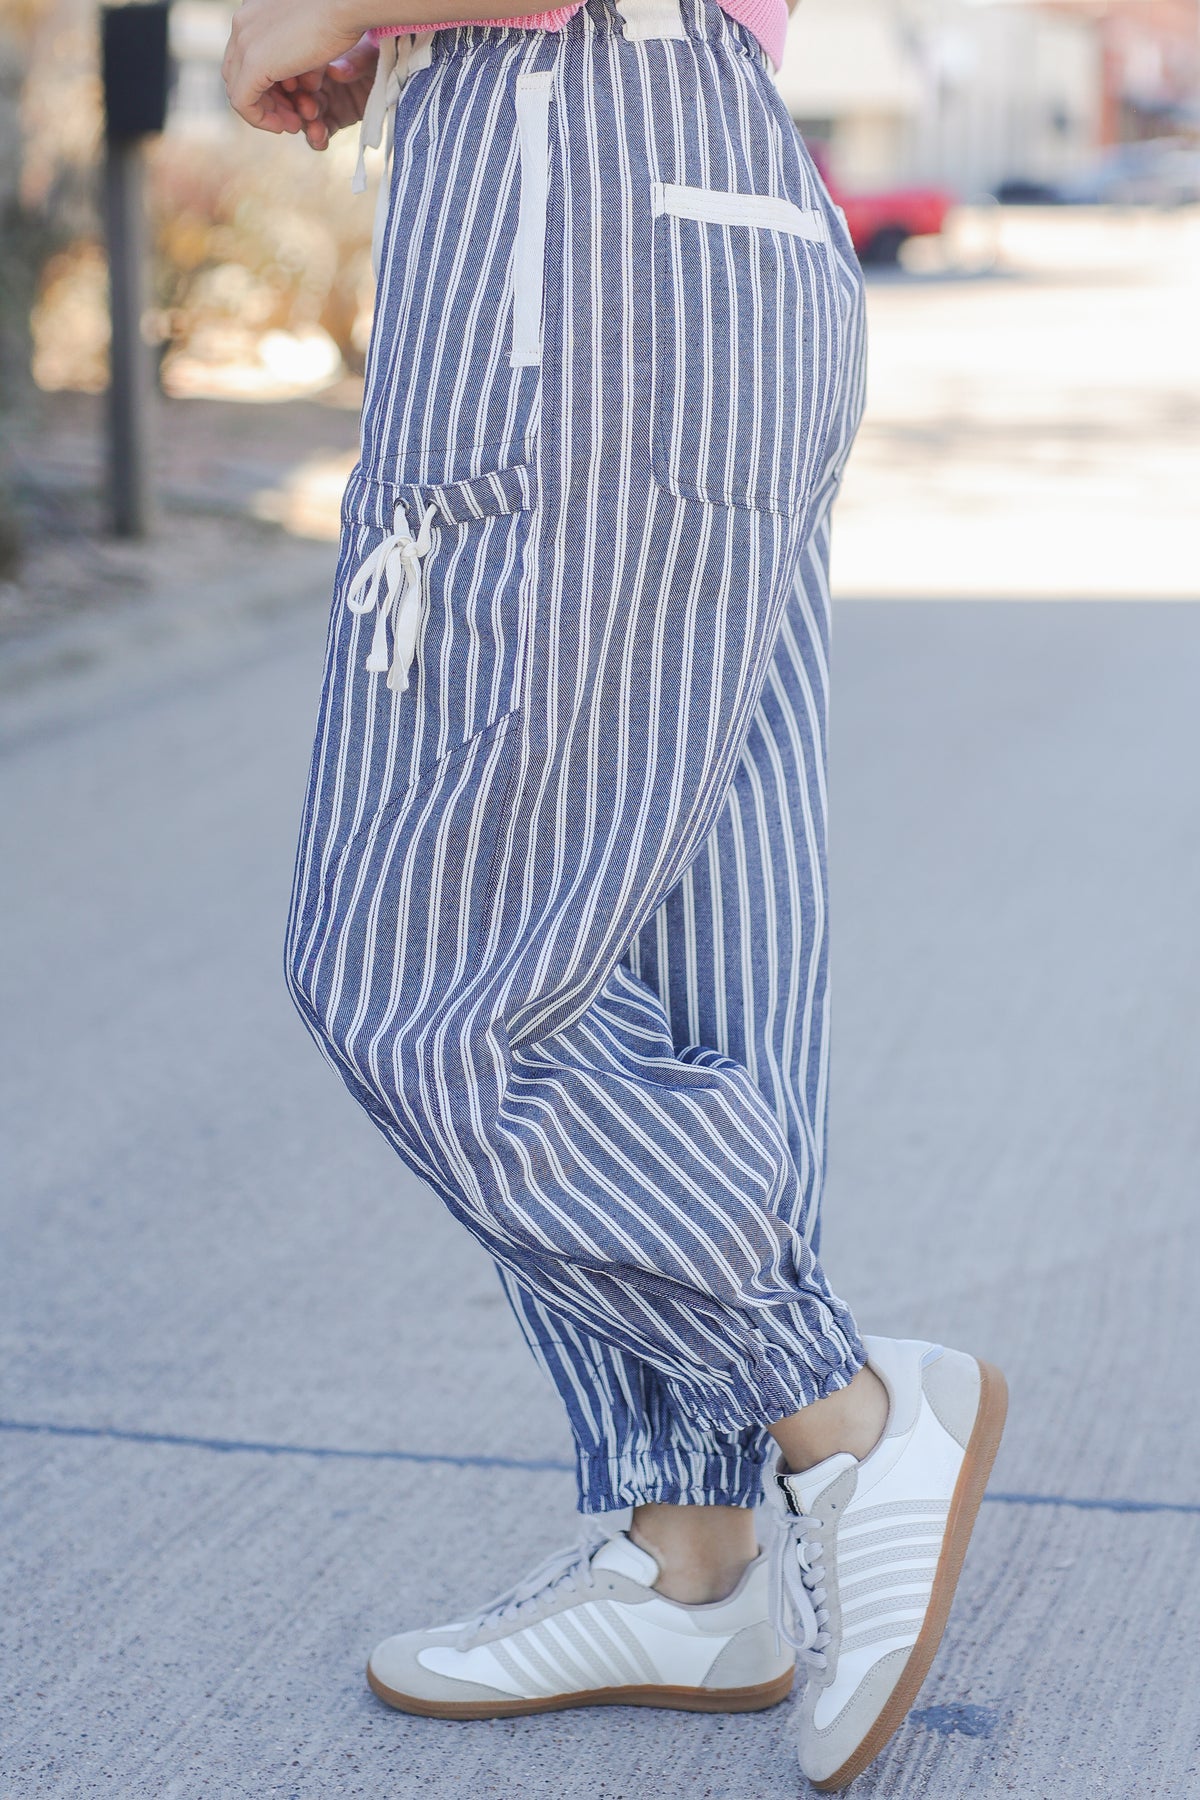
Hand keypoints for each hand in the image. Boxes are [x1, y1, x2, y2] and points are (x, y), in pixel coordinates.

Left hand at [222, 0, 366, 133]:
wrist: (345, 2)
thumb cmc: (339, 12)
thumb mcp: (311, 33)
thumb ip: (299, 54)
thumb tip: (304, 81)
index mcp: (253, 11)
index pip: (245, 55)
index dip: (268, 82)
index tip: (296, 96)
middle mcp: (242, 23)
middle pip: (238, 73)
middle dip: (265, 99)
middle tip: (293, 115)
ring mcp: (244, 42)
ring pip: (238, 89)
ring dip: (265, 112)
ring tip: (293, 123)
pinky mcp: (253, 63)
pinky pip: (243, 103)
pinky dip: (261, 119)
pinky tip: (286, 125)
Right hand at [273, 37, 379, 150]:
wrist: (399, 74)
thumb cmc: (381, 53)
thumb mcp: (369, 53)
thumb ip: (354, 61)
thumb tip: (336, 71)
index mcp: (315, 57)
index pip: (293, 70)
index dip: (290, 80)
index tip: (295, 85)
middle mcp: (314, 79)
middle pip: (294, 96)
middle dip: (297, 105)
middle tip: (308, 109)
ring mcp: (324, 101)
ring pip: (304, 117)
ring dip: (307, 125)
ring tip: (316, 129)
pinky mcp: (335, 120)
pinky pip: (320, 133)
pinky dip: (318, 139)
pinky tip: (320, 139)